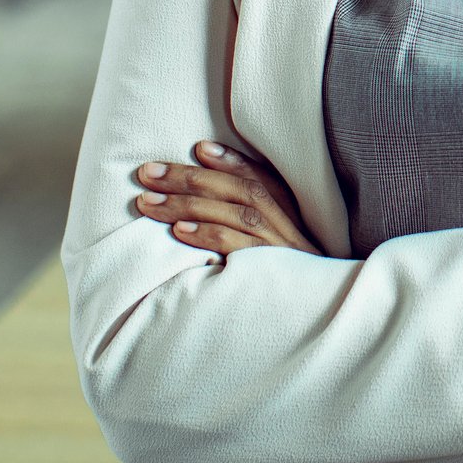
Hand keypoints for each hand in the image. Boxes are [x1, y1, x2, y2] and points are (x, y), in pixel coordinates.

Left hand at [134, 142, 322, 257]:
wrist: (315, 315)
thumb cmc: (285, 275)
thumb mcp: (275, 240)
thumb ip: (247, 211)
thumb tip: (206, 171)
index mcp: (290, 212)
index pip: (260, 177)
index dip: (230, 160)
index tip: (198, 147)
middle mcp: (287, 224)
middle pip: (239, 190)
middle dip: (190, 178)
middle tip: (147, 173)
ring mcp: (280, 247)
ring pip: (234, 213)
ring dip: (188, 204)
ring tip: (148, 202)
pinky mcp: (269, 272)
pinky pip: (237, 247)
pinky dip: (208, 234)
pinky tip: (179, 230)